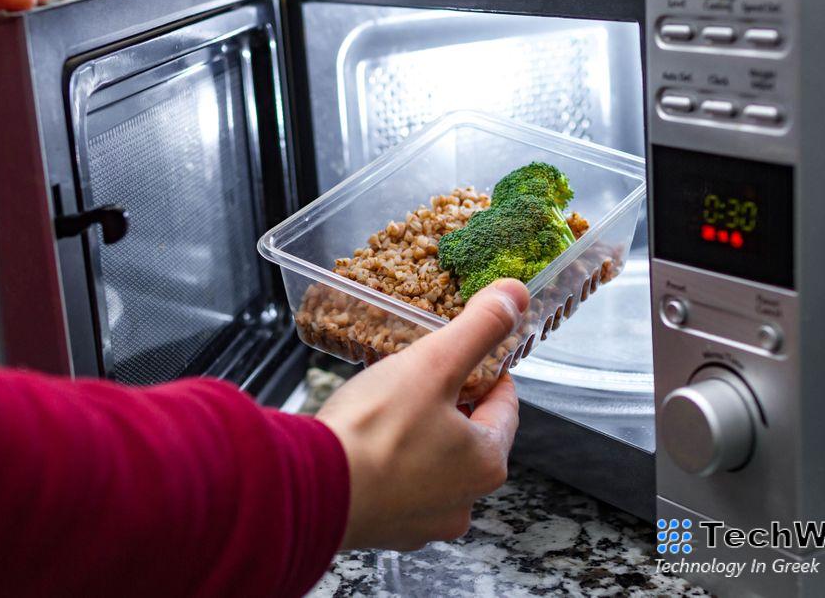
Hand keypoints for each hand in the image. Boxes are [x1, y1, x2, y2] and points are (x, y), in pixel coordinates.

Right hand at [317, 279, 529, 550]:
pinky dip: (388, 464)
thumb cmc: (374, 431)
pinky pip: (396, 487)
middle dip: (449, 404)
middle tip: (423, 375)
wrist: (308, 488)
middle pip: (468, 438)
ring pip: (432, 464)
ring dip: (419, 436)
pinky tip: (365, 442)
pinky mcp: (383, 529)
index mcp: (486, 463)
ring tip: (390, 406)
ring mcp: (422, 522)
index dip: (489, 373)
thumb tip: (515, 295)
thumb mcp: (433, 364)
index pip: (504, 407)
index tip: (471, 356)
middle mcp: (462, 501)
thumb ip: (479, 328)